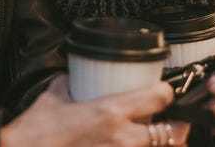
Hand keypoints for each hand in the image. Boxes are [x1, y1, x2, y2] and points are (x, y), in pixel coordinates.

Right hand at [1, 75, 189, 146]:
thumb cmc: (36, 130)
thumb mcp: (56, 94)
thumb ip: (74, 82)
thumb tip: (79, 74)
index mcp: (110, 112)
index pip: (160, 97)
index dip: (167, 91)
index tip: (164, 90)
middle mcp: (122, 138)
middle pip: (174, 132)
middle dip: (177, 124)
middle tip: (172, 118)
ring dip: (164, 143)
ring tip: (158, 137)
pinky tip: (135, 145)